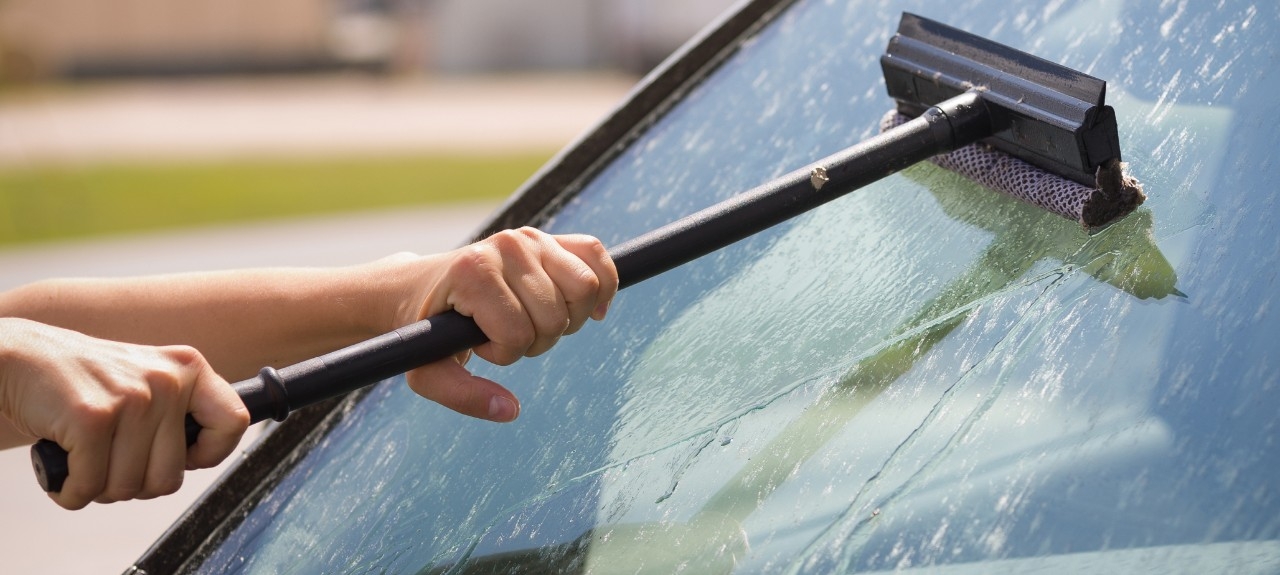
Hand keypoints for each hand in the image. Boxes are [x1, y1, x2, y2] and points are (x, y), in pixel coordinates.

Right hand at [0, 318, 248, 509]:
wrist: (19, 359)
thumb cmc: (85, 380)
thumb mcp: (147, 379)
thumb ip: (178, 411)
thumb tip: (206, 455)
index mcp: (188, 368)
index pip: (234, 423)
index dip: (209, 454)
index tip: (183, 457)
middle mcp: (167, 380)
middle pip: (170, 477)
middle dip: (134, 484)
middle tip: (109, 460)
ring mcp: (131, 398)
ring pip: (129, 487)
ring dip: (99, 487)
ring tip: (85, 455)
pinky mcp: (92, 418)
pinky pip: (89, 487)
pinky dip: (70, 490)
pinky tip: (63, 464)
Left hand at [397, 228, 617, 421]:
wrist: (421, 286)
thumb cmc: (425, 329)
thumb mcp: (427, 370)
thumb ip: (463, 395)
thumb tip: (510, 410)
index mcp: (473, 273)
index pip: (518, 333)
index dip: (505, 353)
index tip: (480, 344)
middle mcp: (506, 247)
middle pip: (557, 314)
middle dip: (539, 340)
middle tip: (510, 335)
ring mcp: (530, 238)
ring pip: (585, 289)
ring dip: (569, 319)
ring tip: (537, 321)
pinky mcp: (549, 238)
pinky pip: (596, 255)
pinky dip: (603, 286)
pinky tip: (588, 310)